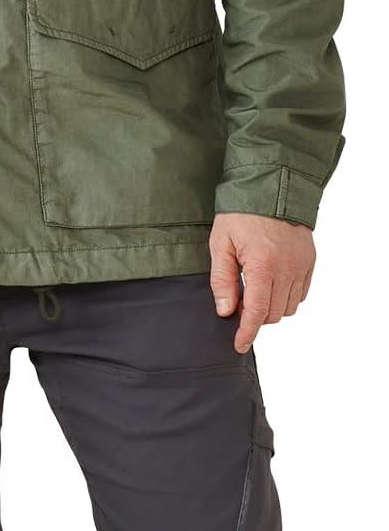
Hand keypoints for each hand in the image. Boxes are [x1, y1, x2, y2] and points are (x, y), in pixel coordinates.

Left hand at [209, 213, 315, 354]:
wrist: (273, 186)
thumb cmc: (242, 213)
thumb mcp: (221, 245)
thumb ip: (222, 280)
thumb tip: (226, 311)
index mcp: (263, 265)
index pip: (257, 312)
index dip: (247, 333)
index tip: (239, 345)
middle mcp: (287, 268)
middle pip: (273, 314)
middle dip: (255, 317)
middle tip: (239, 303)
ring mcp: (302, 265)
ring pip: (288, 307)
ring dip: (271, 308)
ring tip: (255, 291)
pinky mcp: (310, 261)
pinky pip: (301, 293)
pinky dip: (286, 297)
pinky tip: (272, 285)